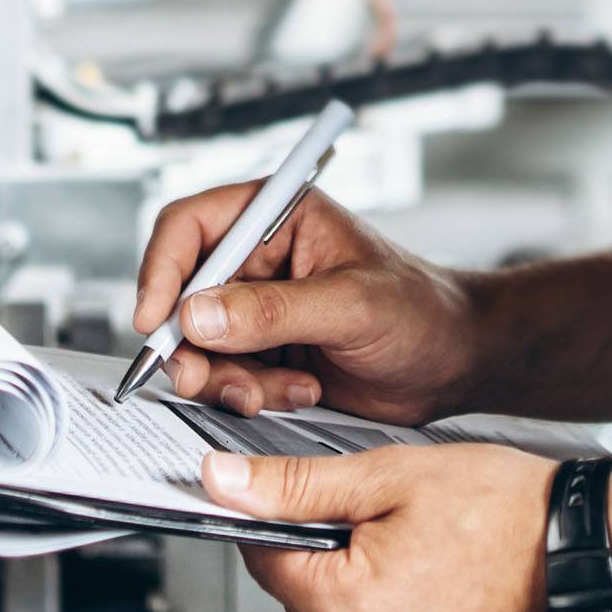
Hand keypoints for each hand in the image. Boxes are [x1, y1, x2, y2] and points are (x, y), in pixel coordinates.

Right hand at [131, 182, 483, 423]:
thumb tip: (197, 313)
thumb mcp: (351, 305)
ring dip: (229, 378)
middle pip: (181, 295)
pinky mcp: (265, 354)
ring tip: (282, 389)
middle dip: (190, 345)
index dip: (161, 270)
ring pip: (198, 346)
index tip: (156, 321)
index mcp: (277, 216)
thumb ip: (273, 310)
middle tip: (208, 379)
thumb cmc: (422, 310)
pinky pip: (226, 377)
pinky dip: (252, 394)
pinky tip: (302, 391)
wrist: (455, 362)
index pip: (190, 227)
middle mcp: (258, 259)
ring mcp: (259, 310)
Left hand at [204, 444, 555, 611]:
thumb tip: (223, 483)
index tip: (303, 498)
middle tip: (389, 516)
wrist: (596, 555)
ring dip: (369, 593)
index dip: (278, 520)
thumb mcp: (392, 476)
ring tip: (427, 551)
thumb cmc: (510, 513)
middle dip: (332, 555)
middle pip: (310, 599)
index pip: (267, 562)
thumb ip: (296, 485)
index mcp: (349, 609)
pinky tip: (444, 590)